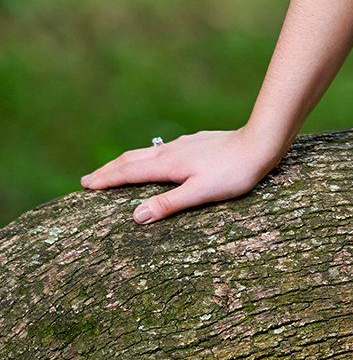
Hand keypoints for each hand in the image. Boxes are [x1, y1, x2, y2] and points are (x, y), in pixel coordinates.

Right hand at [79, 128, 283, 223]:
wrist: (260, 143)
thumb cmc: (234, 173)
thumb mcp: (201, 193)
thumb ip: (169, 204)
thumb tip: (135, 216)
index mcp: (168, 165)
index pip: (129, 173)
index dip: (106, 179)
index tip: (85, 185)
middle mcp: (171, 151)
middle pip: (132, 159)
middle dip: (109, 170)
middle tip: (88, 179)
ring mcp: (184, 145)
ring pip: (147, 152)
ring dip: (126, 162)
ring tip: (114, 169)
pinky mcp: (196, 143)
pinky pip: (162, 149)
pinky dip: (147, 156)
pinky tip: (156, 158)